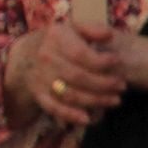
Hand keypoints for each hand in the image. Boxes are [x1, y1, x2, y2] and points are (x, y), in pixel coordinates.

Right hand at [6, 22, 124, 130]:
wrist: (26, 53)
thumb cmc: (58, 41)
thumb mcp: (73, 28)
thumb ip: (92, 29)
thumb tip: (109, 35)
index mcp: (55, 39)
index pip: (81, 54)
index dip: (103, 61)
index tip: (118, 62)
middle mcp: (45, 58)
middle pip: (78, 77)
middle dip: (105, 84)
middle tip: (122, 86)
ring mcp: (40, 77)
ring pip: (70, 94)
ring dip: (96, 100)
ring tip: (115, 100)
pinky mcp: (38, 93)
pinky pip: (53, 107)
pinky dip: (70, 115)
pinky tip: (88, 119)